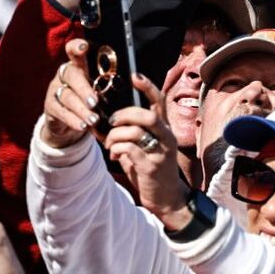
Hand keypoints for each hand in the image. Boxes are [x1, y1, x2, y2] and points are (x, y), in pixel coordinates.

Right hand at [40, 39, 99, 147]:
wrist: (69, 122)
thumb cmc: (90, 101)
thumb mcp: (99, 90)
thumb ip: (109, 84)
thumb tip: (134, 81)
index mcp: (78, 66)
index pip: (74, 51)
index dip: (77, 47)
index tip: (84, 47)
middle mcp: (65, 74)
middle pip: (72, 75)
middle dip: (83, 89)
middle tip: (94, 102)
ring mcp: (55, 90)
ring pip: (66, 96)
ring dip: (81, 109)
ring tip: (93, 120)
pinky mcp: (50, 107)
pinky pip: (60, 112)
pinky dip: (72, 120)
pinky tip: (82, 126)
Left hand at [102, 76, 188, 223]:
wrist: (166, 198)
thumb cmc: (152, 169)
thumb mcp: (146, 147)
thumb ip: (133, 134)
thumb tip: (108, 122)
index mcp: (165, 129)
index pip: (160, 102)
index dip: (148, 86)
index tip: (135, 75)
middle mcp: (166, 137)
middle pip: (146, 115)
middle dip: (125, 114)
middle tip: (112, 121)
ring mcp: (160, 151)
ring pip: (134, 132)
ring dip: (115, 136)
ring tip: (110, 144)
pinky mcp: (151, 165)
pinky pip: (129, 149)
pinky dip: (117, 149)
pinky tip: (115, 156)